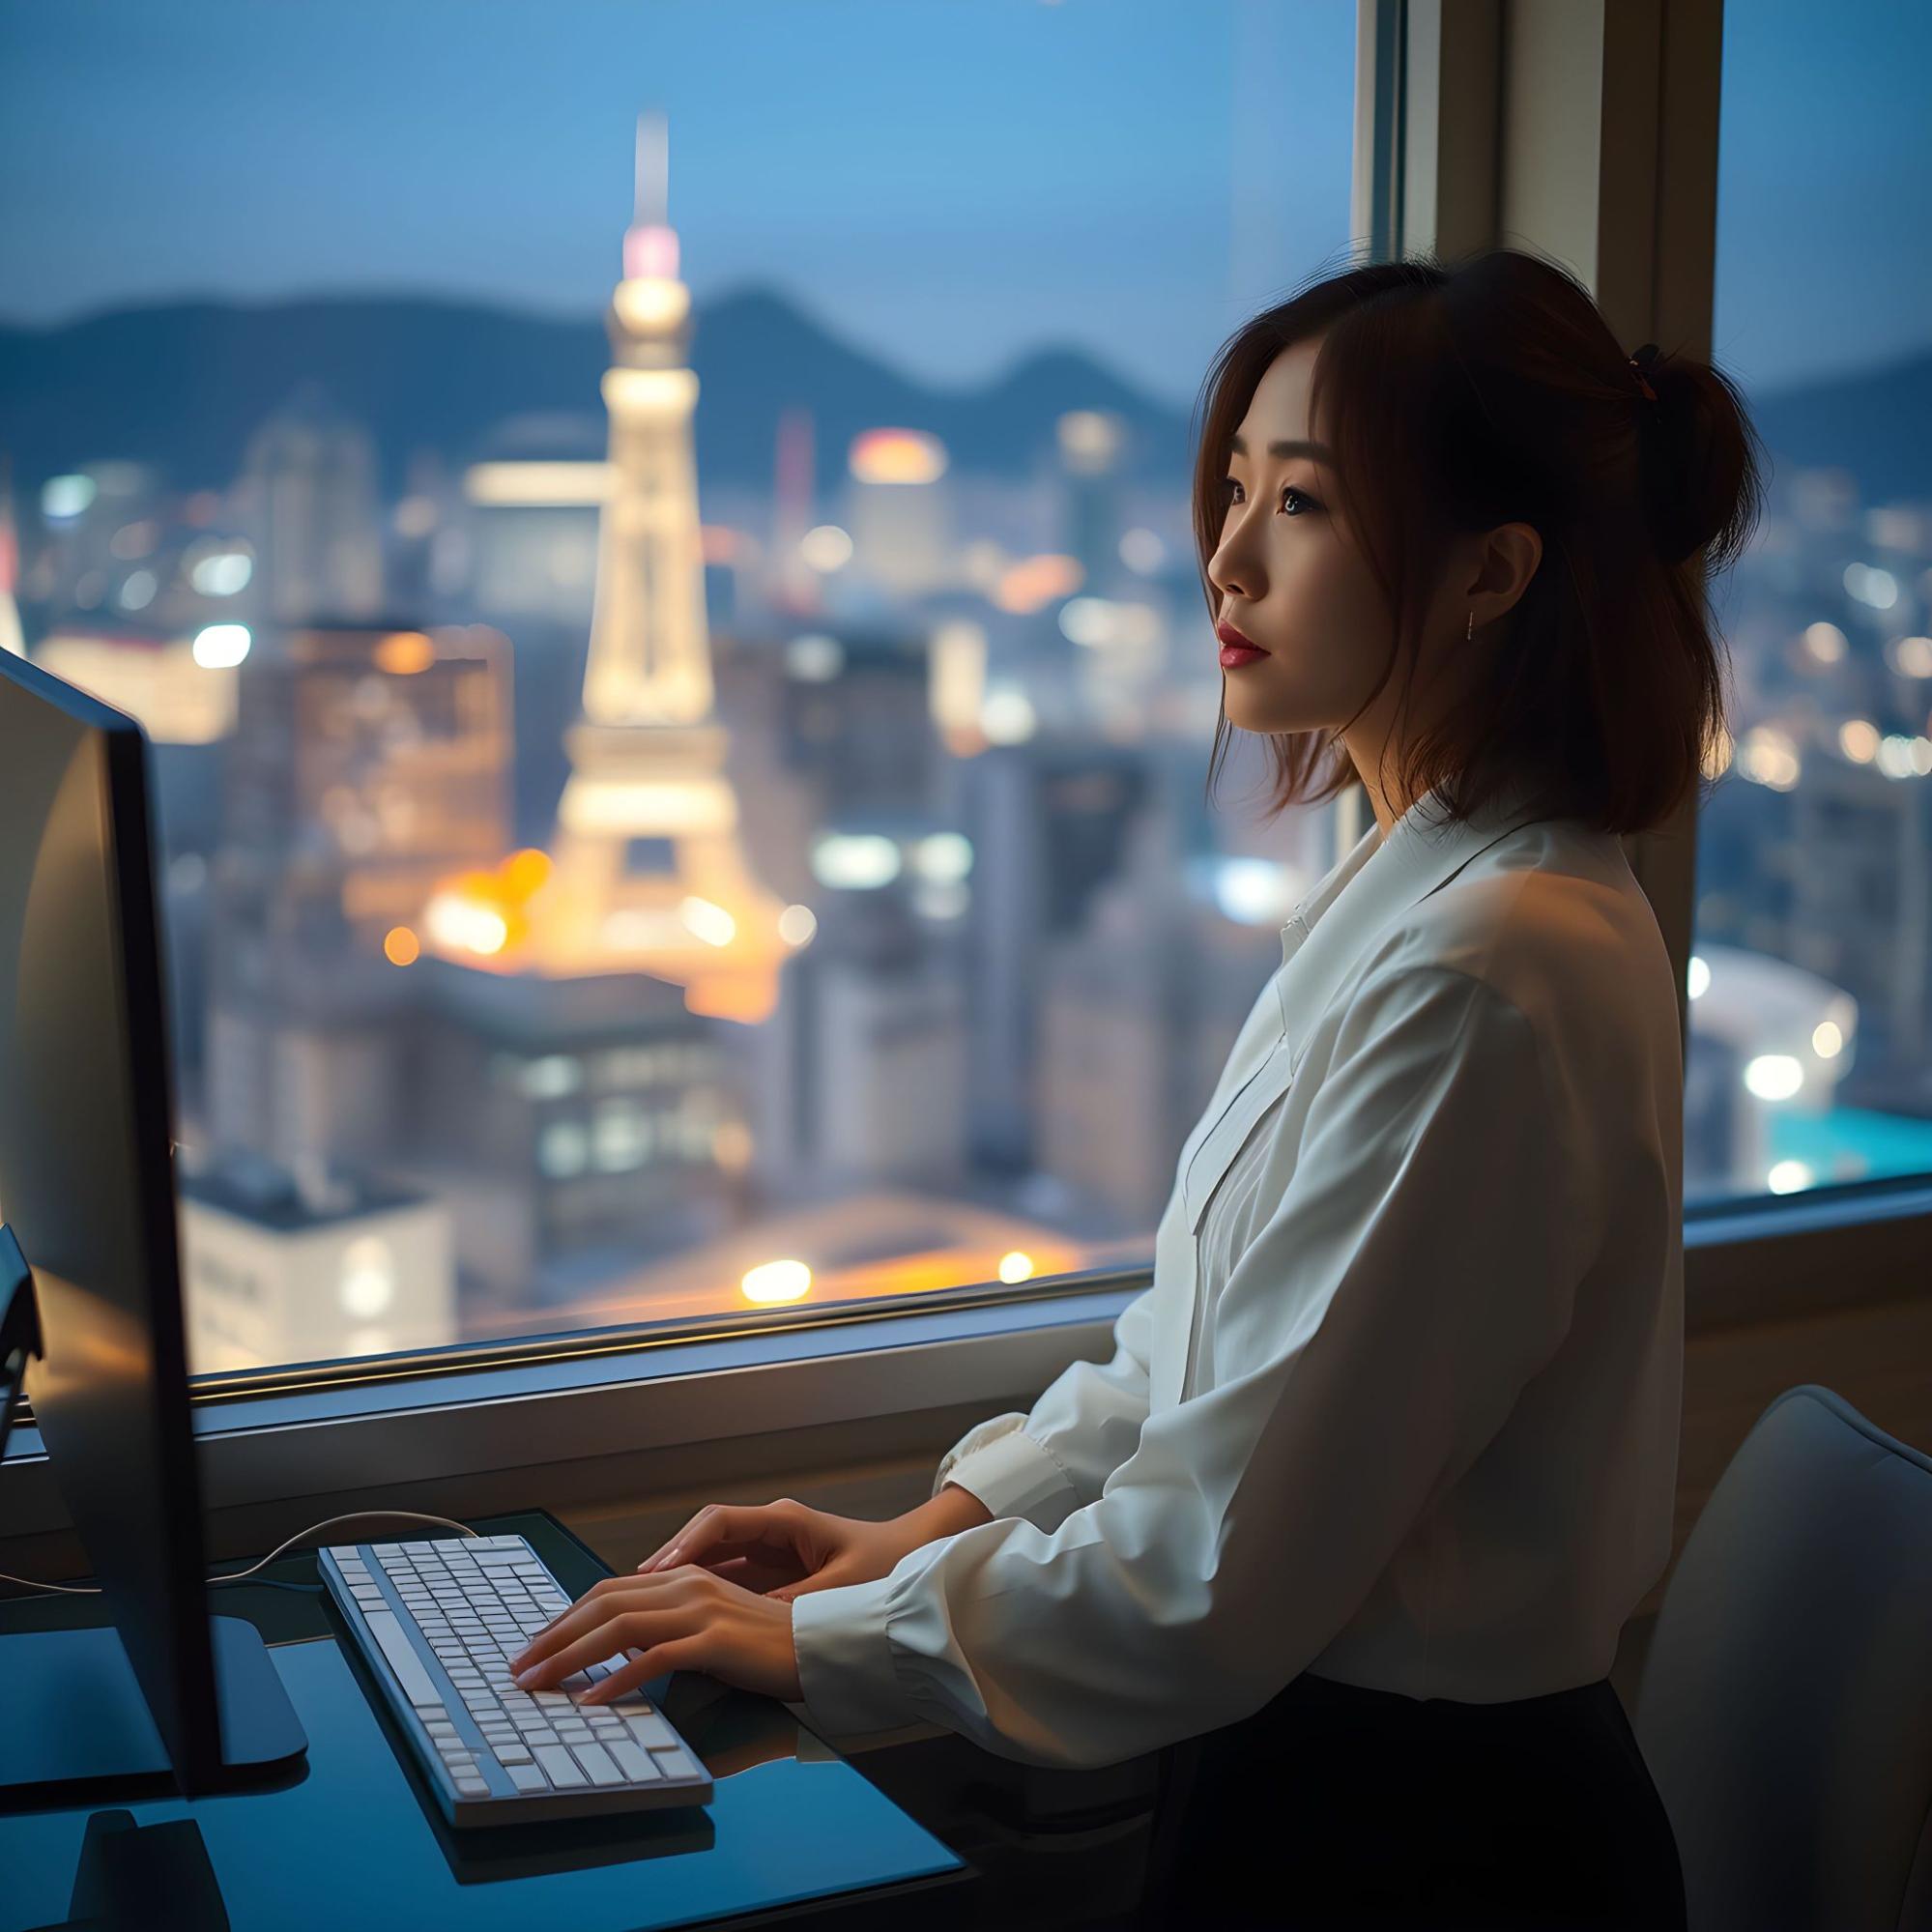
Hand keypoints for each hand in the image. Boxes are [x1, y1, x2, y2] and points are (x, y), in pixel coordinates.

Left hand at [506, 1565, 801, 1704]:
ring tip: (539, 1683)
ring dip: (570, 1657)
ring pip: (618, 1628)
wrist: (818, 1647)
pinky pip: (654, 1659)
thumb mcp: (708, 1628)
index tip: (534, 1645)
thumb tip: (617, 1652)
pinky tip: (593, 1698)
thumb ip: (667, 1629)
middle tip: (518, 1668)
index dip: (564, 1618)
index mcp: (683, 1578)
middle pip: (602, 1604)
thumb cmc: (764, 1646)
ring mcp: (701, 1610)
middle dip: (553, 1637)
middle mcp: (687, 1585)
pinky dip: (618, 1678)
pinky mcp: (715, 1641)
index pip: (607, 1591)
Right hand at [634, 1492, 976, 1601]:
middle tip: (628, 1592)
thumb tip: (750, 1620)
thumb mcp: (842, 1590)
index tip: (657, 1571)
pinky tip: (674, 1620)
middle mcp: (768, 1530)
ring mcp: (766, 1551)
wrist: (913, 1560)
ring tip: (638, 1608)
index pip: (719, 1523)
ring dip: (676, 1581)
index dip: (684, 1547)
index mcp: (784, 1522)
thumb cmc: (885, 1568)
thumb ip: (797, 1603)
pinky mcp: (768, 1574)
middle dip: (666, 1562)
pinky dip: (696, 1595)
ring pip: (708, 1560)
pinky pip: (722, 1579)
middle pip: (703, 1539)